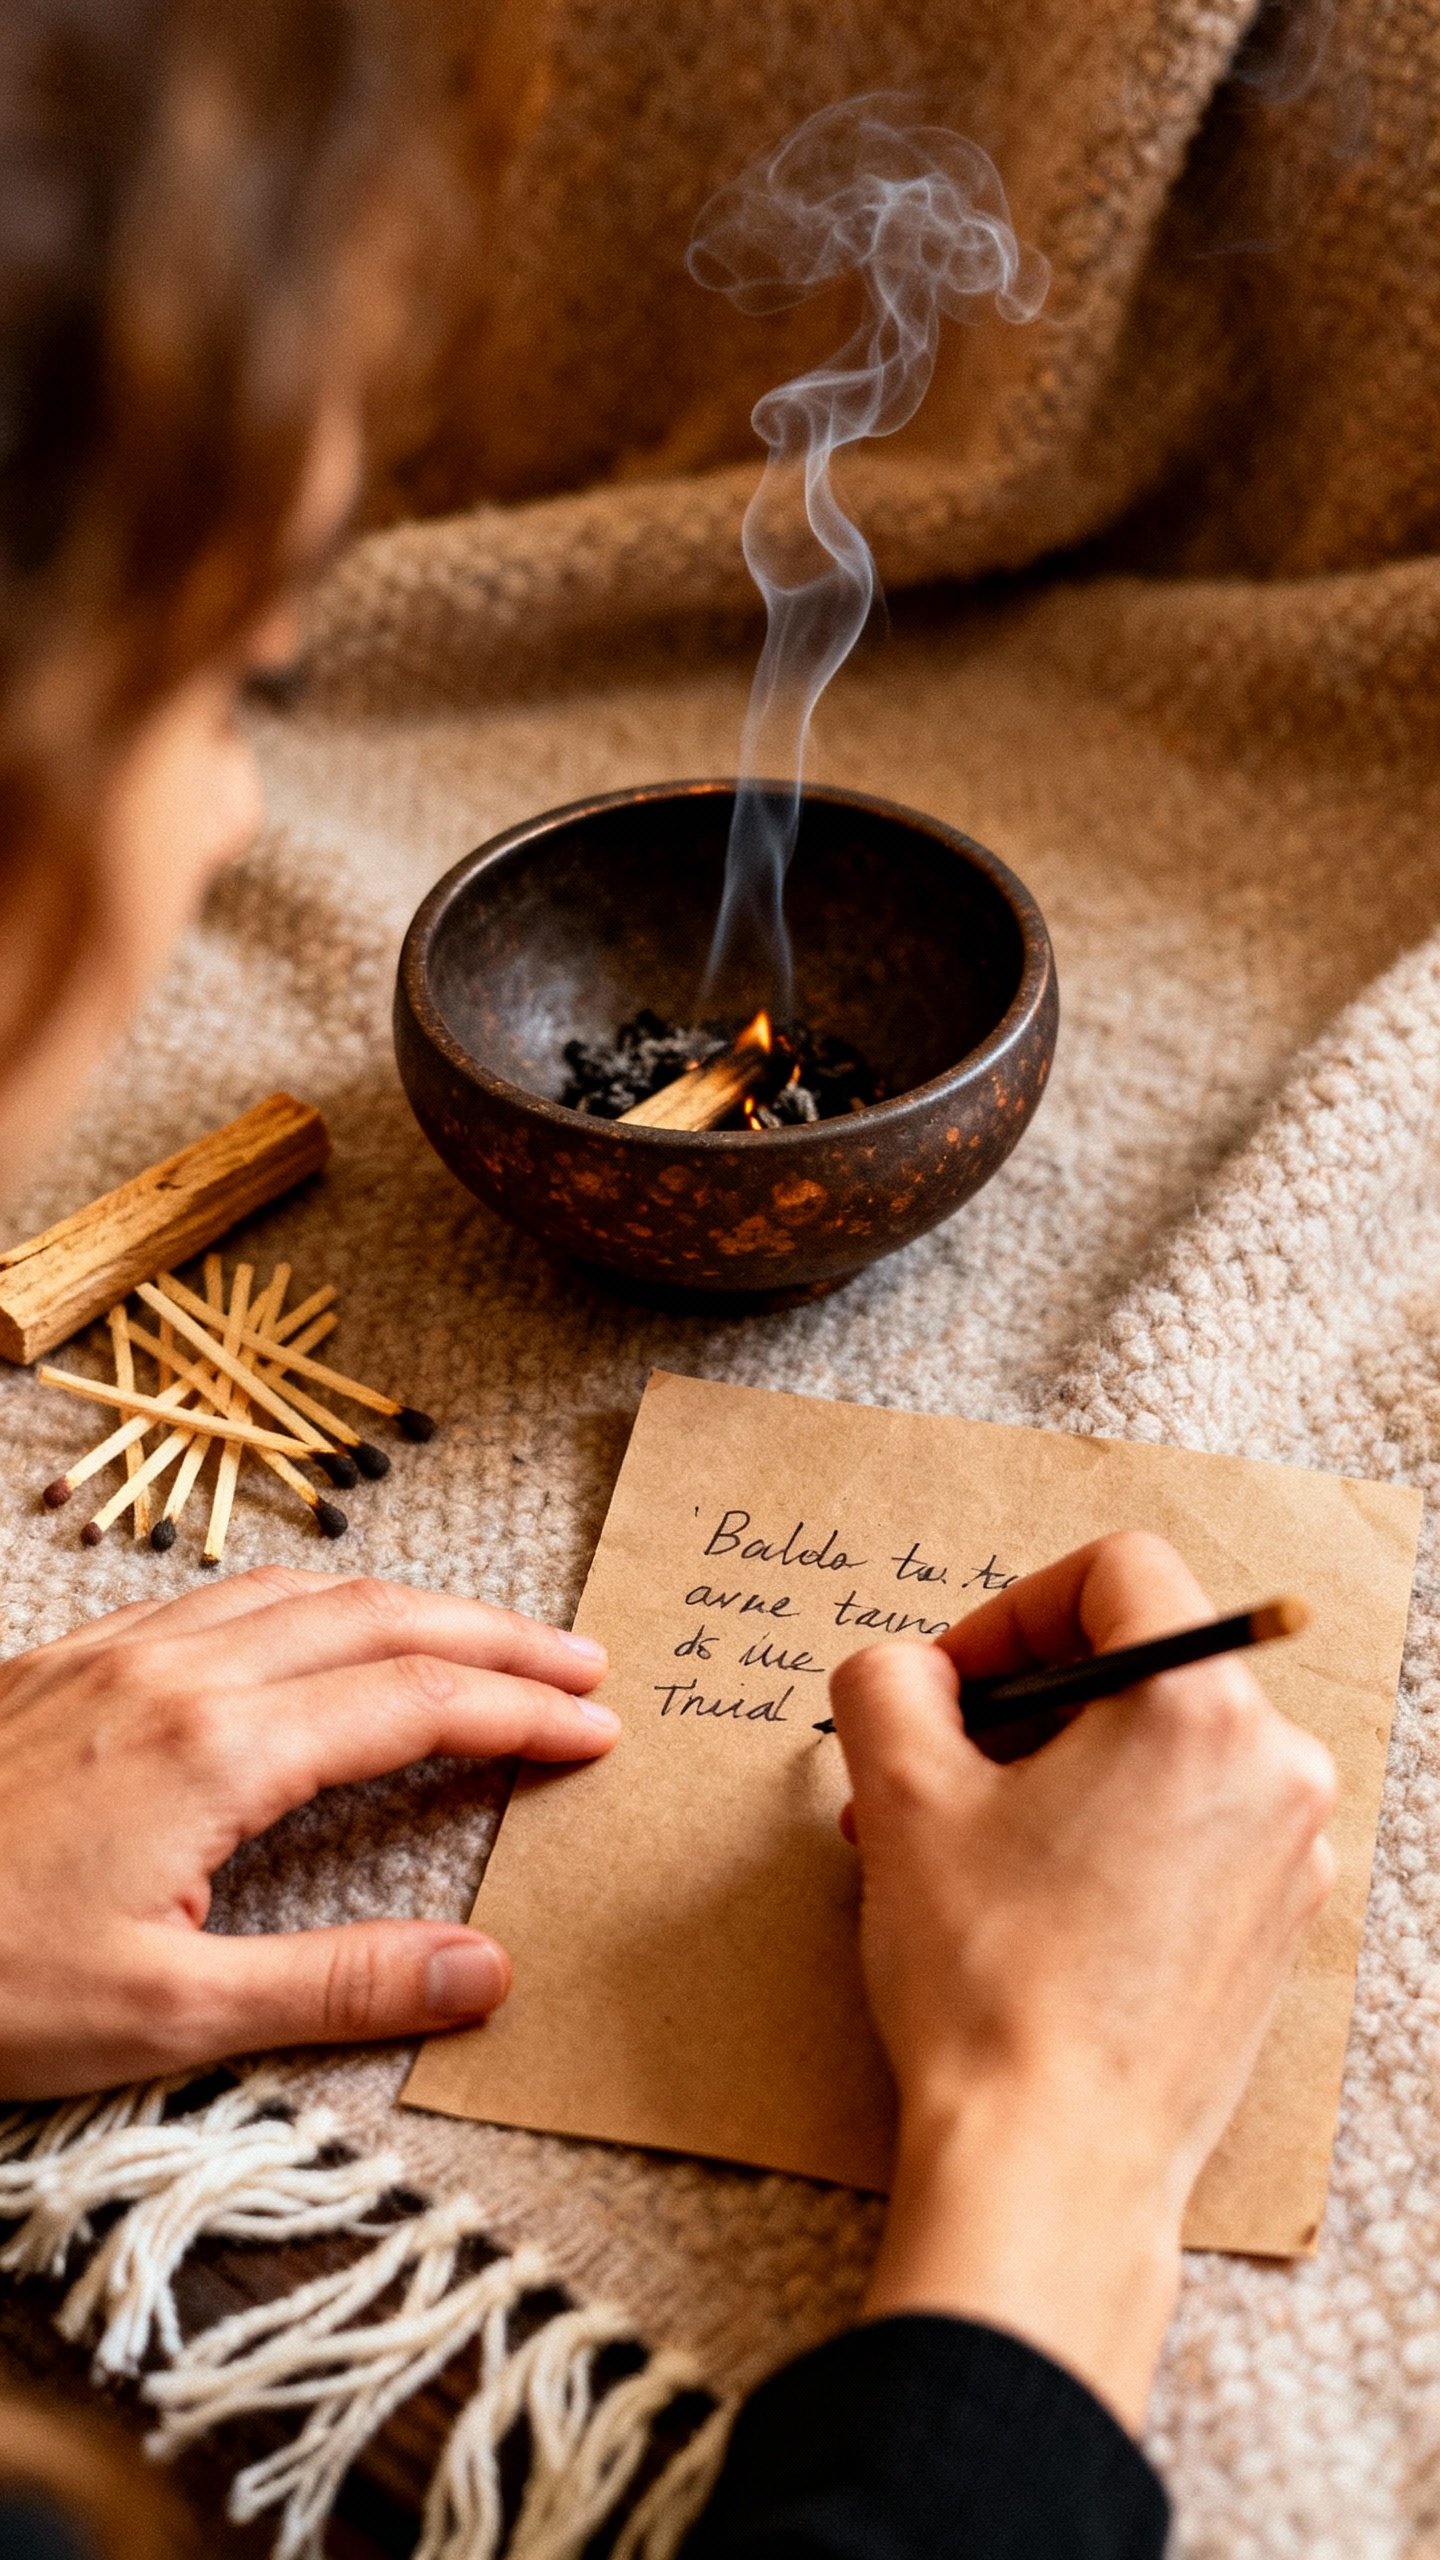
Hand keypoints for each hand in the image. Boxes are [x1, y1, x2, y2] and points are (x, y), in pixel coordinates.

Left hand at [0, 1567, 617, 2097]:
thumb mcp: (164, 2014)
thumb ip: (336, 1985)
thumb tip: (488, 1970)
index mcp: (220, 1747)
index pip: (417, 1702)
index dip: (522, 1710)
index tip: (599, 1728)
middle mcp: (178, 1672)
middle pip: (378, 1615)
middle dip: (494, 1633)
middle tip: (583, 1661)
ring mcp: (114, 1654)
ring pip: (300, 1589)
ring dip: (408, 1605)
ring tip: (479, 1638)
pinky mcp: (63, 1662)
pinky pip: (220, 1597)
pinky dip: (311, 1602)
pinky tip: (312, 1634)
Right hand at [829, 1531, 1334, 2429]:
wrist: (1052, 2165)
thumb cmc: (987, 1978)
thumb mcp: (900, 1795)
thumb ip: (888, 1683)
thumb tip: (909, 1671)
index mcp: (1198, 1708)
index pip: (1117, 1572)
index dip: (1012, 1608)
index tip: (949, 1683)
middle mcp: (1273, 1768)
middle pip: (1137, 1665)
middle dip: (1017, 1705)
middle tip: (927, 1772)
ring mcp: (1289, 1855)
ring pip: (1158, 1751)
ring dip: (1049, 1774)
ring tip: (952, 1849)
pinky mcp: (1276, 1929)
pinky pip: (1188, 1829)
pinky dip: (1104, 1836)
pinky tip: (1019, 1904)